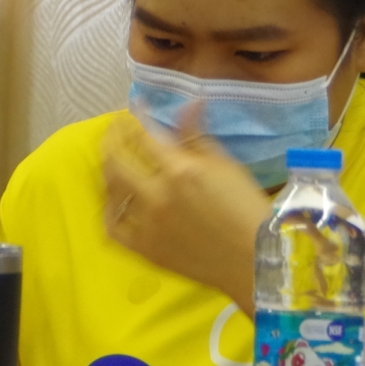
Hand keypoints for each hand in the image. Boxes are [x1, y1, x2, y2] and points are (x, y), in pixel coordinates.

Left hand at [101, 105, 271, 311]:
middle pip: (116, 159)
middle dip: (111, 138)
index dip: (136, 117)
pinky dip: (109, 209)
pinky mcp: (145, 250)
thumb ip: (198, 136)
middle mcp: (157, 196)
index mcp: (180, 171)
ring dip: (109, 169)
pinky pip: (113, 227)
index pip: (144, 135)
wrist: (255, 261)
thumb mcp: (227, 166)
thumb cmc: (248, 210)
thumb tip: (189, 104)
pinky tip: (115, 199)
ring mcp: (147, 225)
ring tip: (114, 159)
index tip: (133, 109)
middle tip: (114, 130)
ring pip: (111, 191)